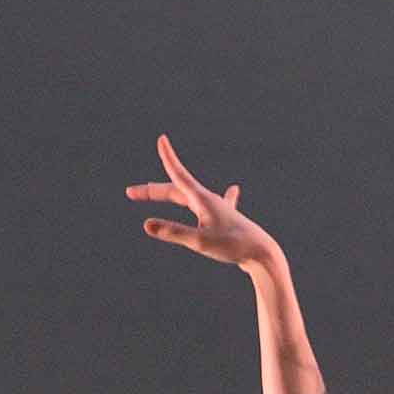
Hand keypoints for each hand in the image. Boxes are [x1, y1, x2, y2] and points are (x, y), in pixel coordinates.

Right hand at [125, 133, 281, 272]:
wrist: (263, 254)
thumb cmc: (233, 246)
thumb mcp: (199, 241)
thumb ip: (172, 232)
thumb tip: (146, 224)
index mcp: (202, 199)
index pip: (179, 175)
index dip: (169, 157)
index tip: (162, 139)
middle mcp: (209, 200)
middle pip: (175, 190)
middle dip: (153, 191)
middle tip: (130, 193)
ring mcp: (218, 209)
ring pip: (188, 197)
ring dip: (170, 194)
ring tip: (153, 191)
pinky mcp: (226, 219)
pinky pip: (218, 203)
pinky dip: (219, 195)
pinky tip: (235, 189)